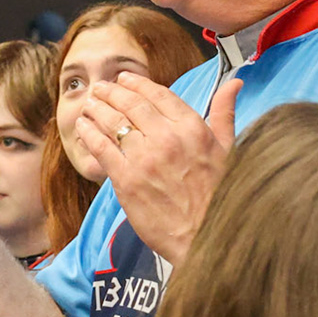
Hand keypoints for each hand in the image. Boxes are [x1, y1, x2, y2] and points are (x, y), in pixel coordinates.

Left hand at [74, 74, 240, 263]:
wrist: (206, 236)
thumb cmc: (220, 195)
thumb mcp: (228, 149)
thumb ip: (224, 113)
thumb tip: (235, 83)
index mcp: (192, 128)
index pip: (159, 95)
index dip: (138, 84)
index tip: (125, 79)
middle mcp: (167, 138)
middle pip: (131, 105)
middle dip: (112, 92)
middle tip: (100, 88)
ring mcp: (144, 158)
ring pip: (113, 123)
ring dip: (98, 108)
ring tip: (89, 103)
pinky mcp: (126, 180)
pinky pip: (102, 148)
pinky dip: (89, 134)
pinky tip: (82, 126)